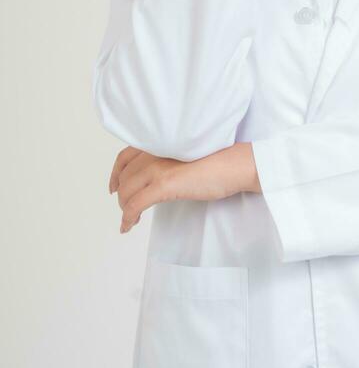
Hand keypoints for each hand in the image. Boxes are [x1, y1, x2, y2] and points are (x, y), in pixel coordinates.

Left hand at [109, 142, 260, 232]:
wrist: (235, 164)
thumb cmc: (220, 159)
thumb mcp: (187, 153)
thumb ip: (169, 159)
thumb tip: (158, 177)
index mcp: (159, 141)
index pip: (125, 157)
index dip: (116, 173)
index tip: (114, 186)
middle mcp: (154, 151)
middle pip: (124, 177)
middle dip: (122, 195)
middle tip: (127, 208)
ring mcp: (157, 167)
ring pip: (127, 192)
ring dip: (125, 208)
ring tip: (130, 219)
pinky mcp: (164, 184)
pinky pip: (135, 205)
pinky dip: (128, 218)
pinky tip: (128, 225)